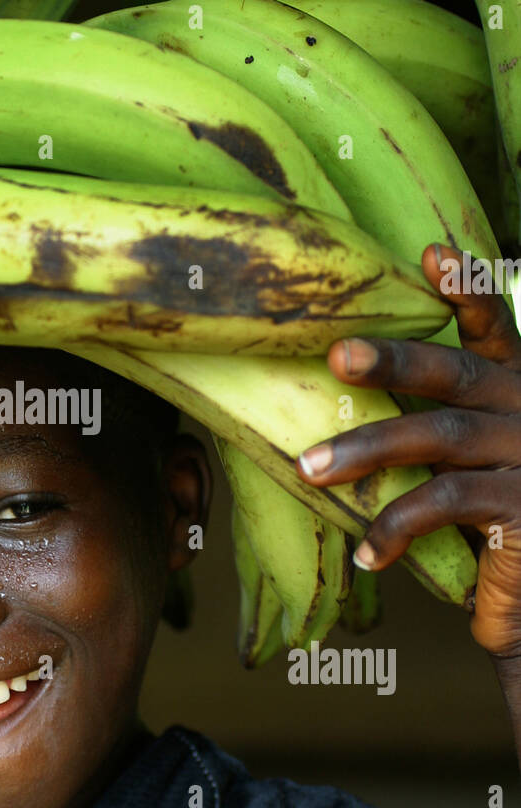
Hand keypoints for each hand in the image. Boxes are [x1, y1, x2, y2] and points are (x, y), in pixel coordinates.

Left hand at [296, 244, 520, 660]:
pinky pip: (447, 505)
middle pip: (458, 374)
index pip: (496, 329)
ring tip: (309, 467)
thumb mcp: (474, 459)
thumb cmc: (500, 517)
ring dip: (369, 449)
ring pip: (442, 438)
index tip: (430, 254)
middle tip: (336, 355)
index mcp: (518, 387)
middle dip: (394, 361)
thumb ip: (439, 417)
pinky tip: (367, 552)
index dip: (467, 290)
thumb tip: (348, 372)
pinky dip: (397, 525)